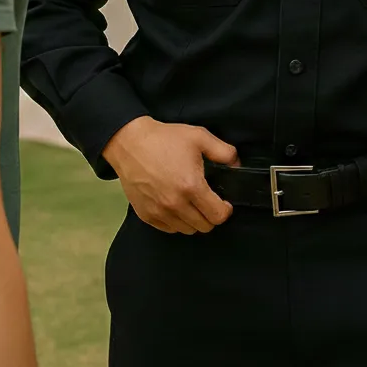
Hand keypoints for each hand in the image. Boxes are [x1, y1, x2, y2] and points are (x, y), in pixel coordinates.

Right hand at [102, 116, 239, 234]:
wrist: (130, 143)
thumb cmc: (164, 139)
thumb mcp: (198, 137)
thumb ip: (223, 151)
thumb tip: (237, 165)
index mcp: (191, 187)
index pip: (218, 216)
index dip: (225, 210)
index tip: (223, 203)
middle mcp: (176, 204)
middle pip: (204, 226)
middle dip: (210, 215)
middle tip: (207, 201)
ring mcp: (159, 212)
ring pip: (187, 230)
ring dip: (193, 220)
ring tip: (190, 203)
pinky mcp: (146, 215)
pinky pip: (169, 229)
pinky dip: (175, 221)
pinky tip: (175, 205)